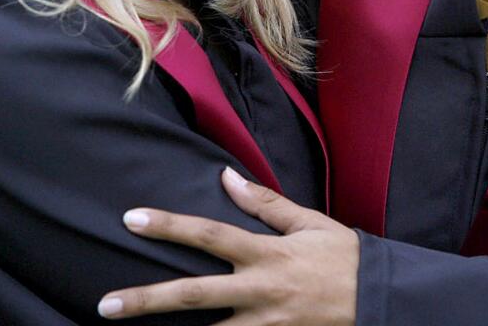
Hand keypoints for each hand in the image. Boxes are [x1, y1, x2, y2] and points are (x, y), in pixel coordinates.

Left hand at [98, 167, 357, 324]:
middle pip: (193, 296)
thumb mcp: (308, 222)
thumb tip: (226, 176)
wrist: (381, 299)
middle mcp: (259, 292)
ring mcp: (265, 325)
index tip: (132, 218)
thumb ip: (264, 203)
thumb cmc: (343, 256)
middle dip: (146, 301)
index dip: (169, 225)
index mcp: (266, 254)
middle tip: (105, 304)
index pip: (208, 234)